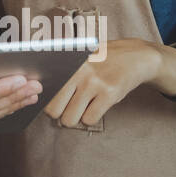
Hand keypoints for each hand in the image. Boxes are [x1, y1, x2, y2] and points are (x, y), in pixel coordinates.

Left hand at [44, 38, 163, 127]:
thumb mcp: (80, 58)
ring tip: (82, 107)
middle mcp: (78, 72)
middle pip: (53, 110)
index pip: (45, 90)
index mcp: (67, 62)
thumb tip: (40, 93)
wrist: (135, 57)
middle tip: (68, 107)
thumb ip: (62, 72)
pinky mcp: (109, 94)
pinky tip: (96, 106)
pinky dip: (90, 118)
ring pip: (70, 118)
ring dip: (75, 117)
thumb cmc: (102, 60)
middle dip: (59, 113)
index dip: (46, 100)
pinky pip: (89, 119)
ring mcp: (94, 83)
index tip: (52, 101)